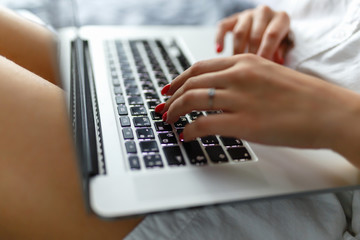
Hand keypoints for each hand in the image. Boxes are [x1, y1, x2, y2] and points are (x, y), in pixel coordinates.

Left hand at [157, 54, 359, 165]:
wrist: (329, 112)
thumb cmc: (304, 96)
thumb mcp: (269, 76)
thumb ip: (243, 80)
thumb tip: (220, 93)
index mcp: (245, 62)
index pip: (200, 67)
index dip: (178, 79)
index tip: (168, 89)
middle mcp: (239, 76)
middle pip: (191, 83)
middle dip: (171, 97)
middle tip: (163, 108)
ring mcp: (240, 98)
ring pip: (191, 100)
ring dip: (175, 111)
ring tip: (170, 121)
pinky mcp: (243, 123)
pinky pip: (203, 123)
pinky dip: (189, 129)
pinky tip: (186, 135)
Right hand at [216, 5, 291, 63]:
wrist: (270, 26)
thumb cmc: (278, 39)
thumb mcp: (285, 45)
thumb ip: (280, 52)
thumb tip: (276, 62)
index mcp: (281, 18)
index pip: (271, 35)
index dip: (265, 52)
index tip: (260, 66)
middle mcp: (264, 12)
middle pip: (255, 35)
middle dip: (251, 55)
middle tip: (249, 70)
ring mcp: (247, 14)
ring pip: (239, 32)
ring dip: (238, 51)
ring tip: (237, 65)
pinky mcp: (233, 18)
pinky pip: (222, 27)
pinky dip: (219, 39)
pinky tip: (219, 51)